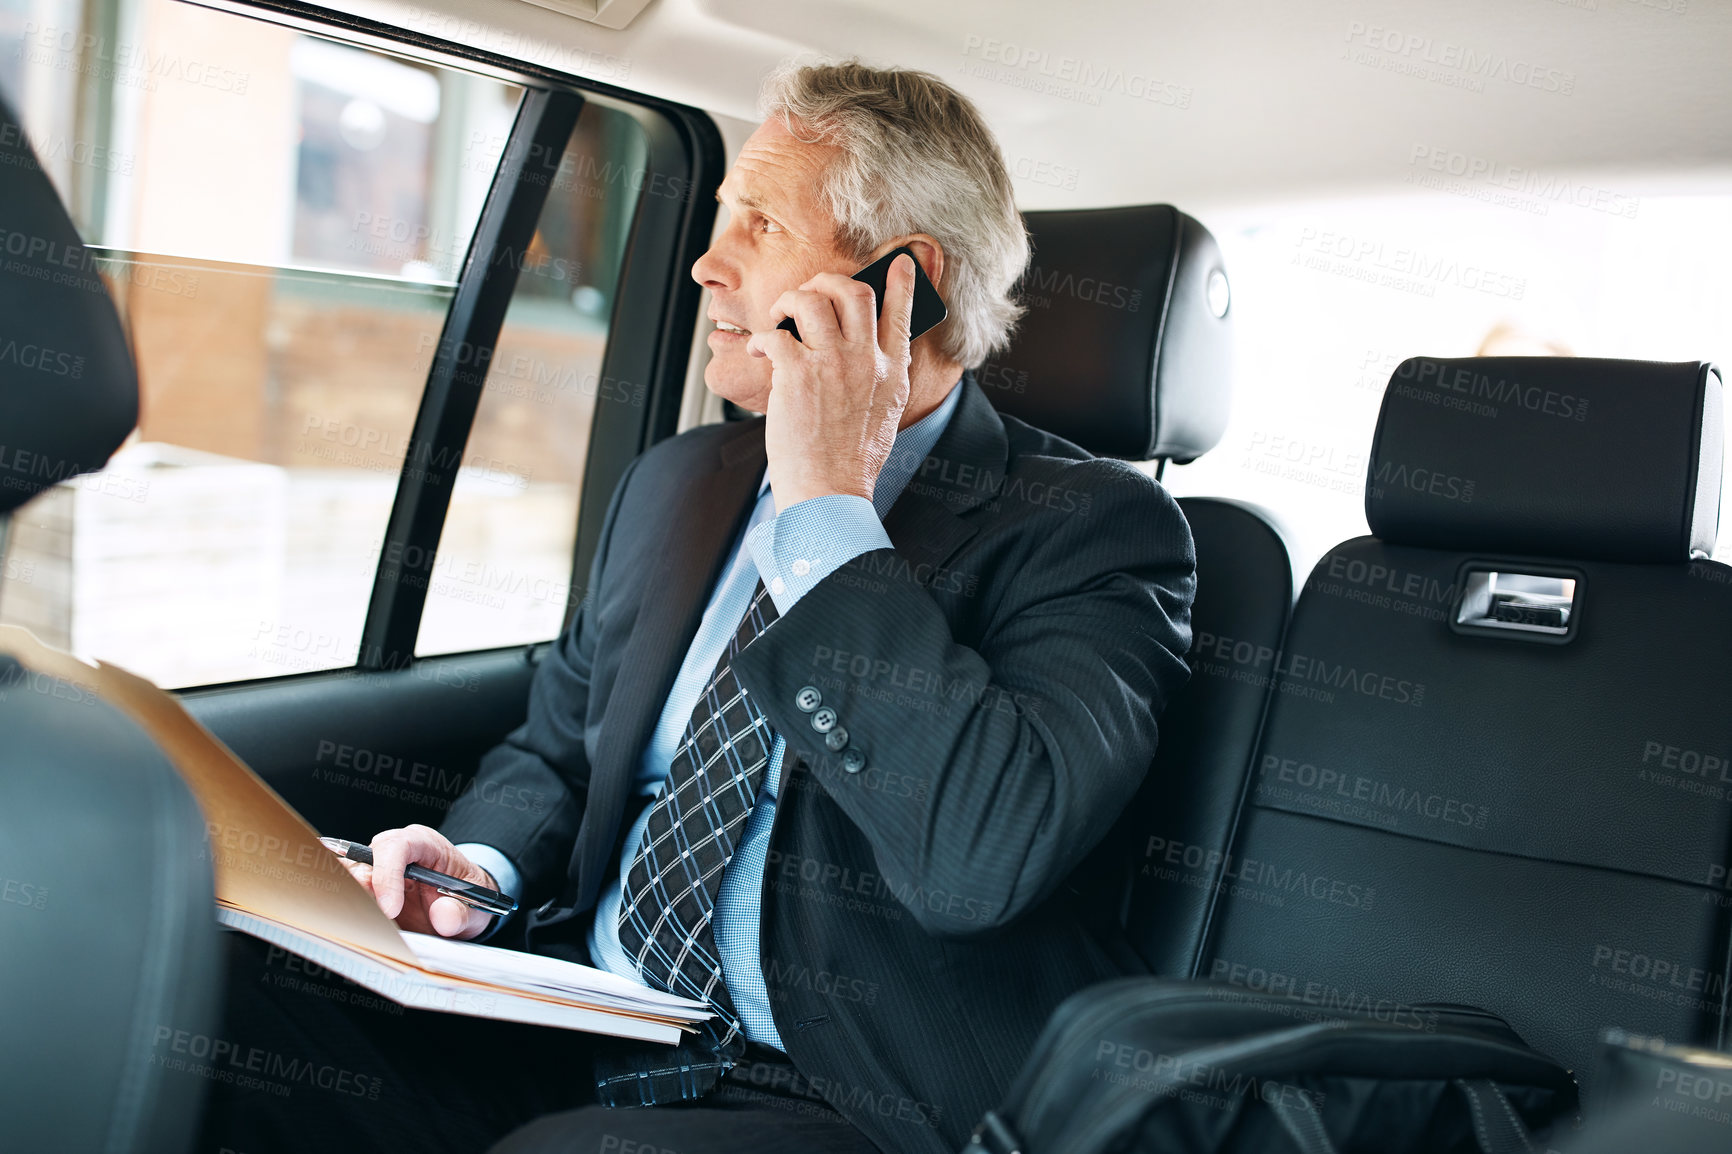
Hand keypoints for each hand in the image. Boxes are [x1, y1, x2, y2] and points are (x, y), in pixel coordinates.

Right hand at [334, 824, 497, 939]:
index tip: (390, 910)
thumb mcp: (475, 907)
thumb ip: (462, 913)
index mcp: (425, 844)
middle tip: (370, 920)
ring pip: (349, 877)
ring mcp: (378, 870)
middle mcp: (397, 852)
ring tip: (365, 927)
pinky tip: (357, 928)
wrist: (462, 905)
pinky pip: (346, 893)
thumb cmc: (467, 897)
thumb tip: (443, 917)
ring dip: (351, 902)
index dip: (388, 875)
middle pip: (364, 860)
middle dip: (361, 890)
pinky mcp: (367, 889)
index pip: (398, 846)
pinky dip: (346, 909)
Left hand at [745, 252, 917, 510]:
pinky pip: (776, 334)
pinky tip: (760, 352)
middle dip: (826, 282)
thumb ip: (882, 378)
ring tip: (779, 319)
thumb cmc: (850, 463)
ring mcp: (833, 365)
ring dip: (789, 302)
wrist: (829, 493)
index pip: (903, 313)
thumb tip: (871, 353)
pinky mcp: (798, 376)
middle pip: (853, 292)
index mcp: (892, 373)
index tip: (901, 262)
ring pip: (812, 299)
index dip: (903, 282)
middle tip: (809, 294)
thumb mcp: (884, 415)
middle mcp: (867, 362)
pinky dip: (763, 338)